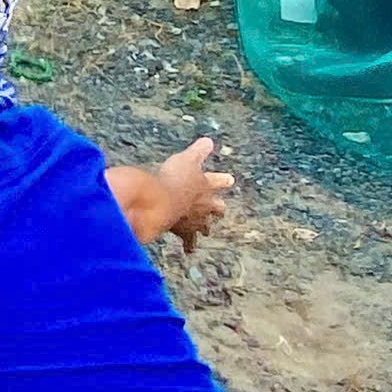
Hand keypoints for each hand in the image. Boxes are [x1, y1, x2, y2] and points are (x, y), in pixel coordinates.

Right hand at [155, 137, 232, 252]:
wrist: (161, 202)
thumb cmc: (174, 178)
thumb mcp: (187, 158)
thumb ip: (198, 150)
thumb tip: (209, 140)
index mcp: (207, 186)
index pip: (218, 181)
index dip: (222, 180)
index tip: (229, 180)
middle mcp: (205, 205)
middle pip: (216, 208)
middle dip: (217, 208)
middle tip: (220, 210)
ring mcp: (195, 220)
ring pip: (204, 226)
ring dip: (205, 228)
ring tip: (205, 233)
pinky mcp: (184, 232)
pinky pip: (188, 242)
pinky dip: (189, 245)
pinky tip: (188, 251)